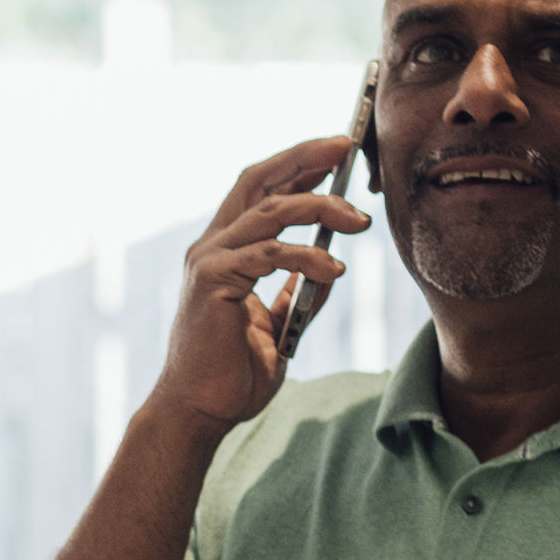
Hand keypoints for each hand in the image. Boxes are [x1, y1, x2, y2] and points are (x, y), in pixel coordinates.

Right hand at [147, 137, 369, 432]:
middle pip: (258, 180)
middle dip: (304, 158)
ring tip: (359, 219)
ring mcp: (208, 261)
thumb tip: (329, 267)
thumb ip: (297, 294)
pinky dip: (306, 256)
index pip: (260, 192)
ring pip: (270, 211)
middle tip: (347, 148)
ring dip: (320, 206)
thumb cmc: (231, 375)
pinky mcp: (212, 280)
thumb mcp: (278, 327)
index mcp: (224, 253)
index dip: (296, 166)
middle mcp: (211, 248)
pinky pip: (269, 254)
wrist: (199, 412)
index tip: (337, 155)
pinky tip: (335, 268)